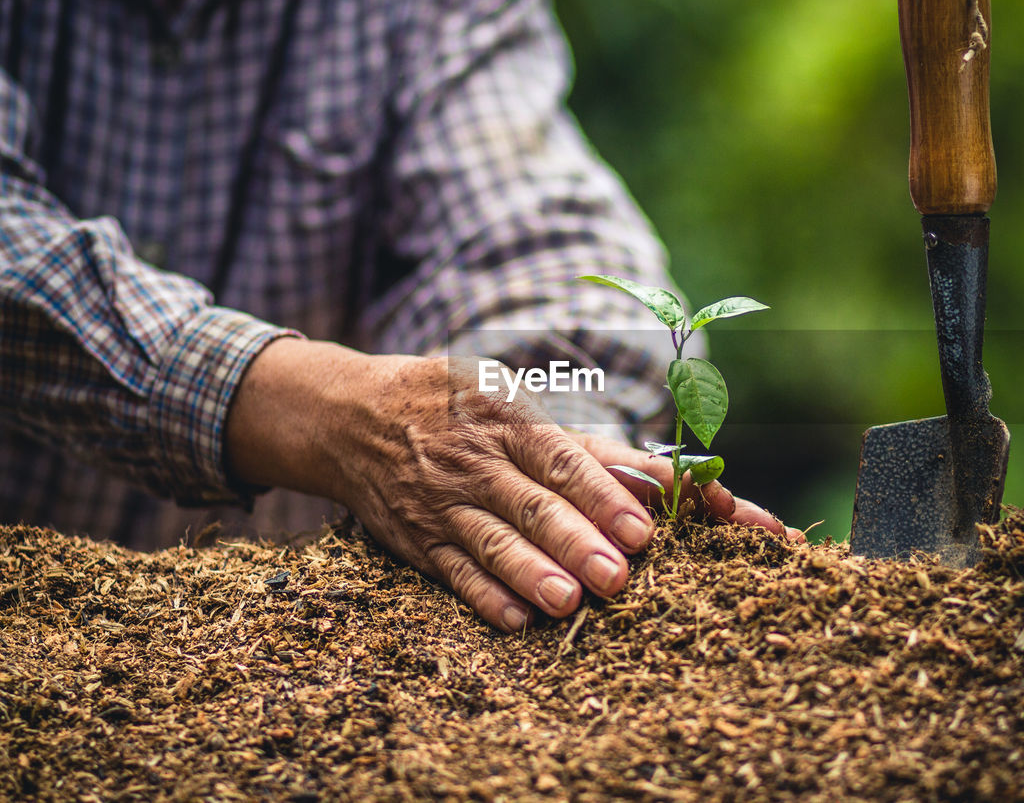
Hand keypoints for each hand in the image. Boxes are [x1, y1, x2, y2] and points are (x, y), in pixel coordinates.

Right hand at [225, 339, 793, 632]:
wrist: (353, 415)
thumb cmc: (462, 409)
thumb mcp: (517, 405)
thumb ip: (591, 447)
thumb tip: (668, 477)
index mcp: (510, 420)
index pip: (564, 459)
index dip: (604, 495)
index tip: (643, 527)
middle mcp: (477, 461)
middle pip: (532, 505)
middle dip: (576, 541)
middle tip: (618, 575)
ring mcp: (443, 503)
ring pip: (492, 543)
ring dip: (531, 573)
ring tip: (568, 602)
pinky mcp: (417, 540)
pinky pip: (452, 572)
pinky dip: (483, 597)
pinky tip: (515, 620)